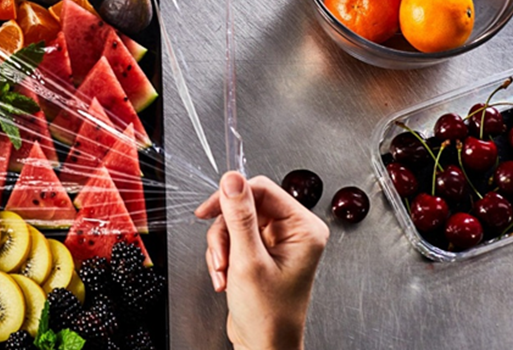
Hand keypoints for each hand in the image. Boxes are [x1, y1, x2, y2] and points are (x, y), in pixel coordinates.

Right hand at [195, 172, 328, 349]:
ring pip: (235, 222)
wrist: (264, 346)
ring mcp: (277, 242)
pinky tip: (224, 275)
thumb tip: (232, 179)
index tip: (208, 210)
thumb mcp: (248, 261)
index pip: (262, 189)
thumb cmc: (269, 315)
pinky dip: (223, 255)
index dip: (231, 197)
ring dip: (221, 246)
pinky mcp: (262, 251)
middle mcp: (294, 232)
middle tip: (221, 254)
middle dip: (225, 232)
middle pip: (245, 206)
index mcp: (303, 229)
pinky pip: (233, 237)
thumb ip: (239, 217)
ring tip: (223, 271)